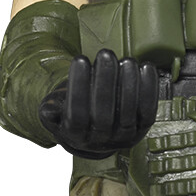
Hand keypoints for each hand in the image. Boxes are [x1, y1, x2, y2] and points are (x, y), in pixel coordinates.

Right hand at [39, 50, 158, 158]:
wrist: (95, 133)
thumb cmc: (73, 114)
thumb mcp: (55, 114)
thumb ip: (50, 111)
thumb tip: (46, 109)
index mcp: (76, 137)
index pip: (76, 115)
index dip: (78, 86)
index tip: (80, 59)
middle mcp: (101, 141)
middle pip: (103, 115)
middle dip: (105, 82)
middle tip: (105, 54)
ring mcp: (124, 137)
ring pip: (128, 114)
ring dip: (129, 84)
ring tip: (126, 60)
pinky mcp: (142, 129)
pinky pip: (148, 111)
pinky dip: (149, 89)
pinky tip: (146, 68)